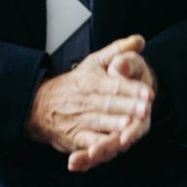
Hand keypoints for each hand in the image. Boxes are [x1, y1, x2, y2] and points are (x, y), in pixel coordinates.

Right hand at [26, 35, 154, 172]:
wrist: (38, 107)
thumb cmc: (74, 86)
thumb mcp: (92, 63)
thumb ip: (116, 51)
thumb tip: (139, 40)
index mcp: (89, 81)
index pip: (113, 84)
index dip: (131, 88)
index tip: (148, 92)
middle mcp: (84, 100)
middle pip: (107, 103)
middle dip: (126, 106)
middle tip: (144, 108)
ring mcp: (79, 120)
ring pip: (98, 122)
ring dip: (112, 124)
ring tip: (127, 124)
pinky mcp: (75, 138)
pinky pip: (88, 143)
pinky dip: (98, 146)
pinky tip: (111, 146)